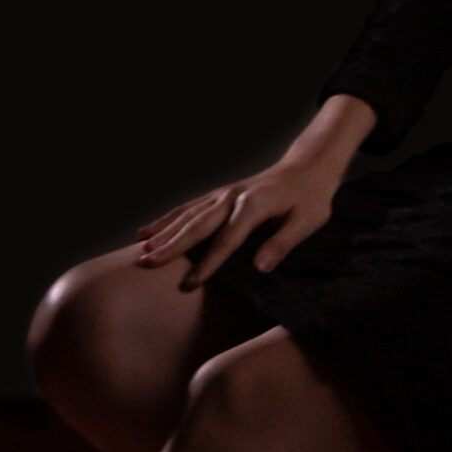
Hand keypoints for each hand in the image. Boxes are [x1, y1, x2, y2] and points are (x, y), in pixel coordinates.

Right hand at [135, 154, 341, 289]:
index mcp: (253, 205)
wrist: (308, 167)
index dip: (208, 263)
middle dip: (171, 245)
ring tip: (141, 250)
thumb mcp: (307, 222)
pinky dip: (167, 219)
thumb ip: (282, 244)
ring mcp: (223, 194)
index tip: (190, 284)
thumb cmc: (311, 198)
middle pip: (197, 225)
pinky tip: (148, 230)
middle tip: (146, 264)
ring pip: (187, 214)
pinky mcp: (220, 195)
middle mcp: (232, 196)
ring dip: (163, 232)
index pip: (227, 240)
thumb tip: (260, 268)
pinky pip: (188, 208)